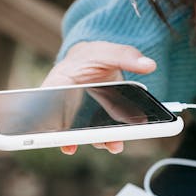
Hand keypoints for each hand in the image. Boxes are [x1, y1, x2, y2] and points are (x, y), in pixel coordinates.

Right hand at [42, 41, 155, 155]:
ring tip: (112, 144)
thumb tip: (148, 64)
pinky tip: (114, 142)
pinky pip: (100, 131)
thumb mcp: (107, 51)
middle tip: (84, 144)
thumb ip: (125, 56)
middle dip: (75, 136)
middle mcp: (67, 102)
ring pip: (86, 131)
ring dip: (98, 139)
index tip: (59, 133)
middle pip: (66, 123)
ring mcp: (82, 114)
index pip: (47, 103)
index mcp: (59, 82)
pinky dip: (107, 138)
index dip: (49, 121)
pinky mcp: (96, 119)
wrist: (99, 61)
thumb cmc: (93, 55)